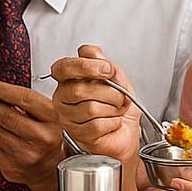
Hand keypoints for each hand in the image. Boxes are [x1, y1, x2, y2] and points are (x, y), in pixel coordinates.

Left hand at [0, 80, 62, 190]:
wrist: (49, 166)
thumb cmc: (44, 134)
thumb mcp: (44, 114)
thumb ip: (22, 100)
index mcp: (51, 119)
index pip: (23, 98)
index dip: (1, 89)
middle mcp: (41, 138)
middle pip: (6, 116)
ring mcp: (26, 155)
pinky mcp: (11, 167)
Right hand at [51, 44, 142, 162]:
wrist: (128, 132)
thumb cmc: (120, 106)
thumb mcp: (119, 79)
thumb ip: (106, 64)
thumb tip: (95, 55)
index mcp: (69, 80)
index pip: (63, 67)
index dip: (85, 66)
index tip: (107, 70)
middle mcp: (63, 98)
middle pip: (78, 90)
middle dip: (109, 93)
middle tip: (120, 97)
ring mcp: (67, 117)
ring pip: (89, 108)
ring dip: (113, 109)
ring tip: (116, 111)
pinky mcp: (78, 135)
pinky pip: (96, 125)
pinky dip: (113, 123)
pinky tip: (113, 123)